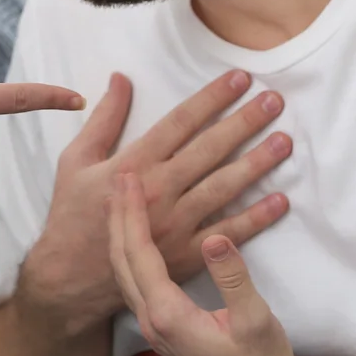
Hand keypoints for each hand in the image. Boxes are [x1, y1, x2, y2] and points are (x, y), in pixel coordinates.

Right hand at [18, 70, 291, 332]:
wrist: (71, 277)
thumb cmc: (73, 214)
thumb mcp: (76, 160)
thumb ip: (103, 119)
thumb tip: (121, 78)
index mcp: (133, 165)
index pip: (180, 122)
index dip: (212, 98)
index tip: (239, 79)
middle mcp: (158, 191)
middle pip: (209, 150)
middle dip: (243, 122)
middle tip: (274, 102)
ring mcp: (175, 224)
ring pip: (224, 187)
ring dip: (257, 163)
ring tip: (284, 142)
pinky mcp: (186, 254)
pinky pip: (227, 233)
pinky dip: (256, 218)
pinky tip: (281, 200)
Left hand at [108, 171, 300, 355]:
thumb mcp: (254, 318)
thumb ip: (233, 278)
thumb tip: (214, 238)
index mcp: (167, 315)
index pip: (139, 254)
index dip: (132, 213)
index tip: (129, 179)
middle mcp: (151, 320)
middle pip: (122, 260)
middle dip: (118, 217)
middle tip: (119, 179)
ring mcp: (154, 328)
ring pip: (125, 273)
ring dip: (121, 235)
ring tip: (121, 202)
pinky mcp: (163, 330)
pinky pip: (136, 283)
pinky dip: (132, 254)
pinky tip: (137, 240)